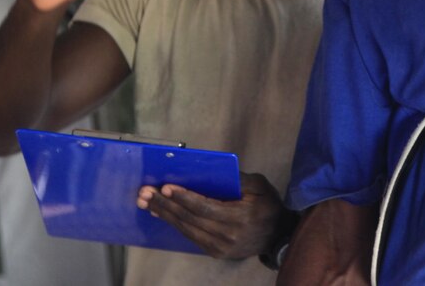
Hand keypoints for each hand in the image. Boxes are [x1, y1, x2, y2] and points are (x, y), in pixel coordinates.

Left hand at [136, 172, 284, 259]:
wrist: (279, 236)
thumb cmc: (269, 206)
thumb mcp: (260, 186)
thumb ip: (238, 179)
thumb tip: (211, 172)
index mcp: (239, 217)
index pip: (205, 207)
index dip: (183, 197)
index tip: (165, 187)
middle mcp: (227, 235)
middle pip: (190, 219)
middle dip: (165, 204)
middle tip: (145, 193)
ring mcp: (220, 247)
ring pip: (186, 229)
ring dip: (165, 214)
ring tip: (146, 202)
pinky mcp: (215, 252)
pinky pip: (191, 236)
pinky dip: (175, 224)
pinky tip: (163, 213)